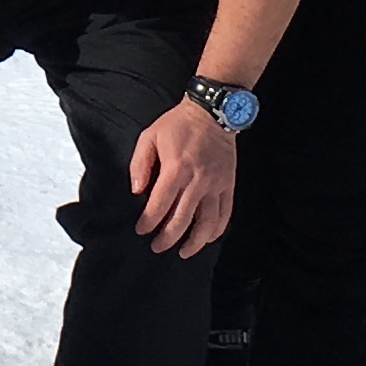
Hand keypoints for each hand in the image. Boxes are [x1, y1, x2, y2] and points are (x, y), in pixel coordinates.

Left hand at [126, 100, 236, 257]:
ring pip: (207, 222)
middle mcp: (198, 180)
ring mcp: (216, 184)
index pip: (160, 205)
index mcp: (176, 169)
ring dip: (195, 241)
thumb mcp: (150, 136)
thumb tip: (136, 190)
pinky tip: (208, 238)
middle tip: (157, 247)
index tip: (141, 230)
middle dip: (168, 238)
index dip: (148, 222)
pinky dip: (217, 229)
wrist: (212, 113)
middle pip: (182, 219)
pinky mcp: (229, 184)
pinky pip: (225, 213)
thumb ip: (140, 164)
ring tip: (184, 252)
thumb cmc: (178, 124)